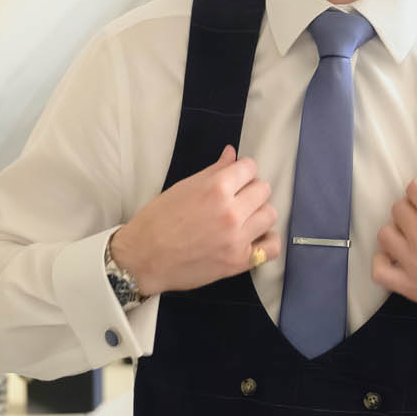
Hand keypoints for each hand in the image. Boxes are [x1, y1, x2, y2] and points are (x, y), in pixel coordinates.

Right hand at [109, 145, 280, 295]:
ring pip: (270, 215)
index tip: (235, 178)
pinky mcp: (239, 261)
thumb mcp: (182, 188)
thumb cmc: (157, 220)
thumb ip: (213, 171)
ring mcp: (237, 238)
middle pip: (263, 189)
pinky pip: (271, 247)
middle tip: (236, 199)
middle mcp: (231, 212)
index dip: (242, 171)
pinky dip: (266, 241)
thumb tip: (232, 154)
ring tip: (243, 219)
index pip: (250, 168)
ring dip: (258, 213)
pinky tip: (253, 238)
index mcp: (216, 188)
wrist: (144, 258)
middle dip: (251, 190)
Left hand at [371, 166, 416, 320]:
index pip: (413, 188)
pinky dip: (383, 263)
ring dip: (396, 233)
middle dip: (410, 209)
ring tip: (410, 238)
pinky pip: (379, 270)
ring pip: (385, 234)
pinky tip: (395, 260)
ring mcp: (415, 262)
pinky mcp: (411, 286)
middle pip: (398, 209)